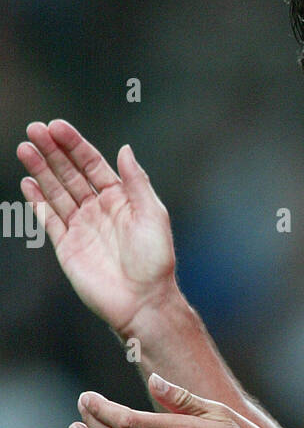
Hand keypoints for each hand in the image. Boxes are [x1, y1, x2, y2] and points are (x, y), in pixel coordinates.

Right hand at [18, 120, 176, 335]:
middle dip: (51, 151)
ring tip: (24, 148)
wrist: (142, 301)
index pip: (92, 164)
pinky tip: (28, 182)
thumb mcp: (153, 214)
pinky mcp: (67, 246)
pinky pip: (49, 219)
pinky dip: (38, 201)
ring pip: (56, 192)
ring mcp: (81, 227)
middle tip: (33, 129)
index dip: (74, 145)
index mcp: (121, 199)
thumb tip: (124, 149)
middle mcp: (98, 209)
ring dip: (40, 170)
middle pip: (70, 173)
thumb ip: (136, 182)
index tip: (56, 126)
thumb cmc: (155, 260)